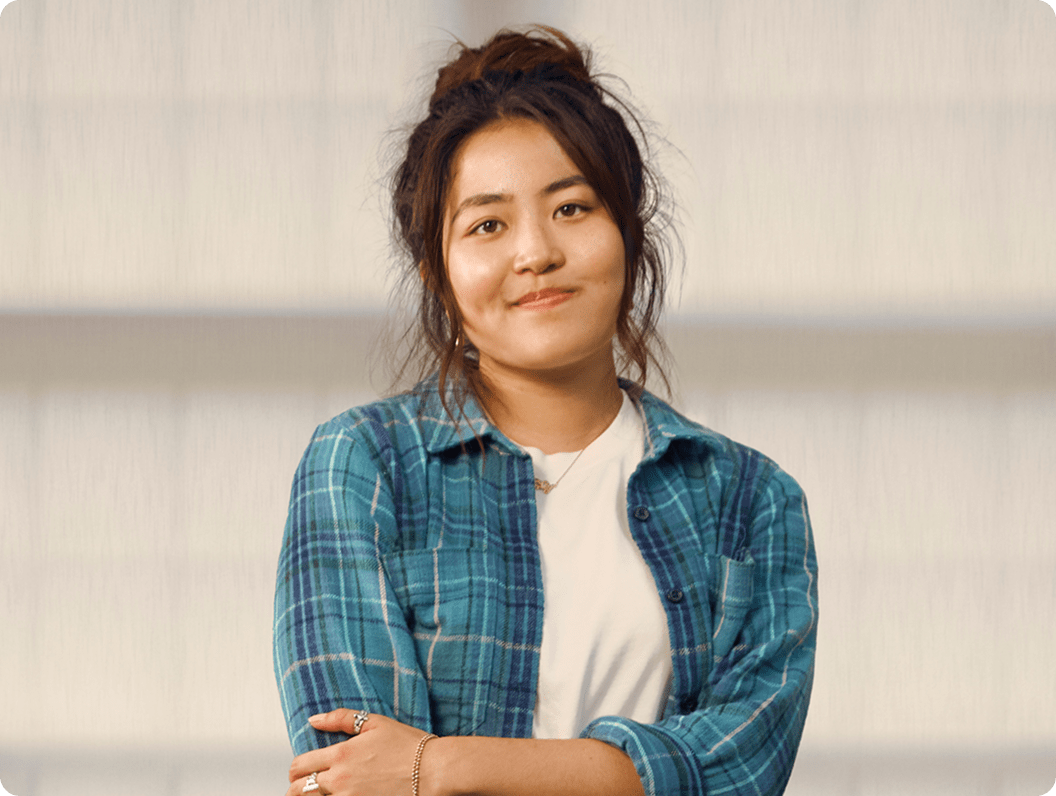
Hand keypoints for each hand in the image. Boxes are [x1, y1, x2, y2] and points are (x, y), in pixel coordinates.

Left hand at [287, 709, 434, 795]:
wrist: (432, 770)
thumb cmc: (408, 746)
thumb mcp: (375, 723)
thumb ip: (341, 718)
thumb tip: (314, 719)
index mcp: (341, 755)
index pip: (299, 766)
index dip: (295, 769)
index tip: (300, 770)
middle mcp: (340, 781)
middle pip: (298, 791)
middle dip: (296, 788)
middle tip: (303, 786)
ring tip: (319, 795)